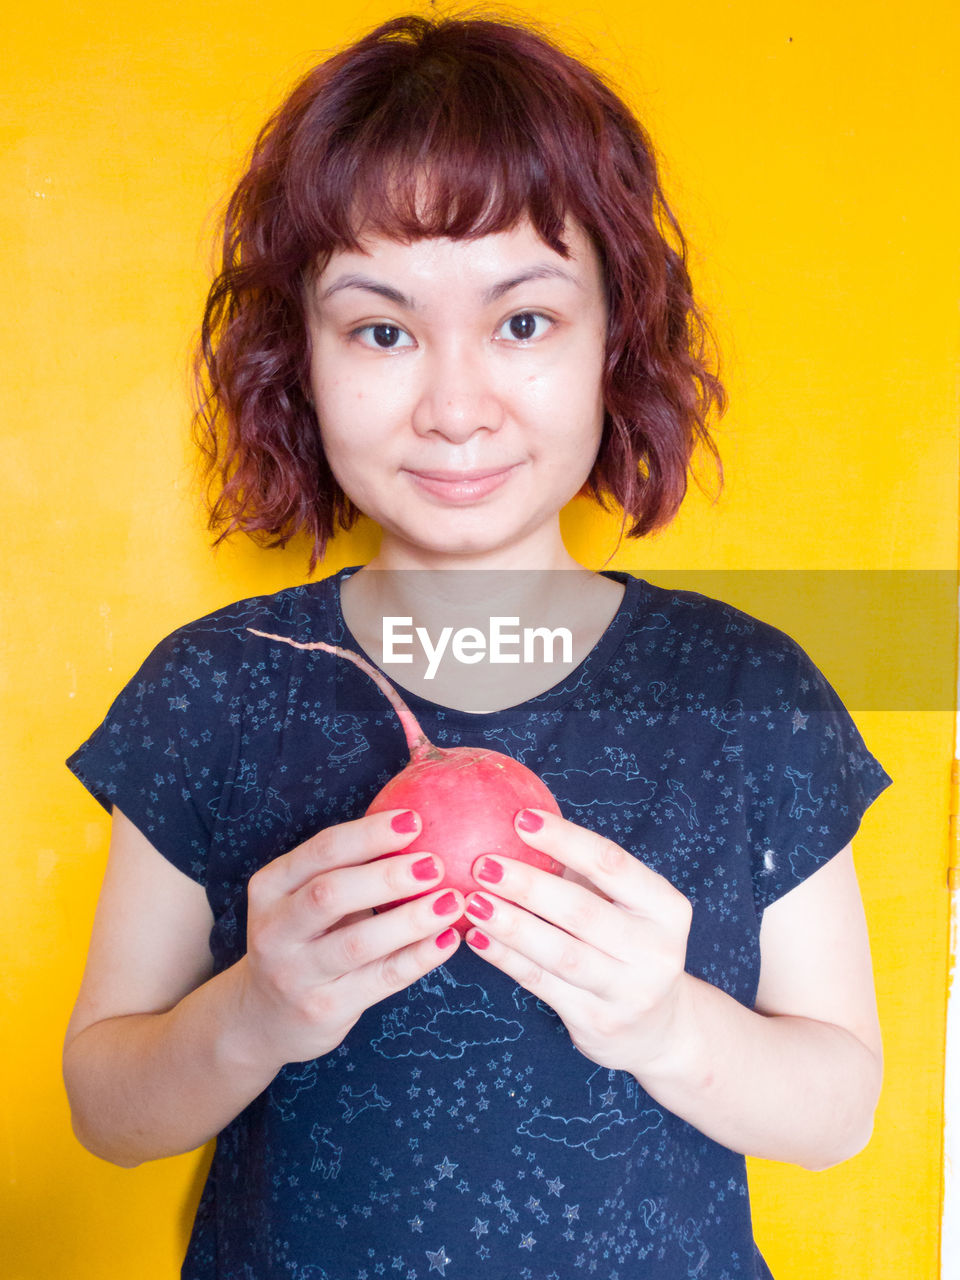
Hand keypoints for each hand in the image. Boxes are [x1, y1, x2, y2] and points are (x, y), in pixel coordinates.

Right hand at [237, 810, 462, 1067]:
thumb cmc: (305, 939)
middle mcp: (275, 929)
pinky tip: (448, 940)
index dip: (368, 834)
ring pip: (358, 943)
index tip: (415, 820)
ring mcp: (296, 974)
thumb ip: (348, 867)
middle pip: (330, 894)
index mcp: (271, 887)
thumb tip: (419, 824)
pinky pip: (379, 979)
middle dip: (387, 876)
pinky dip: (418, 958)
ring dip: (411, 920)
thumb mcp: (305, 898)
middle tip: (435, 865)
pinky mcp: (323, 1009)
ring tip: (452, 902)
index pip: (321, 851)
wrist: (267, 1018)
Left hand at [461, 808, 692, 1077]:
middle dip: (529, 885)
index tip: (519, 818)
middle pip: (583, 911)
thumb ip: (585, 869)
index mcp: (666, 908)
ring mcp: (629, 992)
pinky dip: (506, 958)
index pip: (612, 864)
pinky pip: (543, 984)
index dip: (565, 839)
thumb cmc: (627, 942)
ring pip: (560, 954)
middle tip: (483, 864)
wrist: (659, 1027)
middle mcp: (655, 951)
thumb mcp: (626, 905)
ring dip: (511, 925)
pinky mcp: (598, 1023)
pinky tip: (476, 937)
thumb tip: (516, 818)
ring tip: (473, 902)